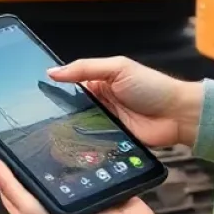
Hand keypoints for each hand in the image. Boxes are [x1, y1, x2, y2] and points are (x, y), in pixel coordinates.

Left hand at [0, 140, 166, 213]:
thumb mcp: (36, 211)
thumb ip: (14, 190)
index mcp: (28, 208)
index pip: (2, 177)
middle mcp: (41, 199)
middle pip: (16, 170)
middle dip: (4, 151)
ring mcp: (61, 190)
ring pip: (37, 164)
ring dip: (28, 149)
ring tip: (20, 129)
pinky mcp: (80, 183)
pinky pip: (62, 163)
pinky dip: (54, 151)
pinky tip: (55, 137)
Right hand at [46, 56, 202, 149]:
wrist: (178, 115)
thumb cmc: (152, 86)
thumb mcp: (117, 68)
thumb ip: (85, 68)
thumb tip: (53, 72)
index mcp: (99, 81)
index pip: (71, 83)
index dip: (56, 87)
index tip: (35, 92)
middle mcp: (100, 101)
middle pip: (72, 106)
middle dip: (60, 110)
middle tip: (39, 116)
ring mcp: (106, 121)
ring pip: (80, 125)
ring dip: (71, 127)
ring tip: (51, 132)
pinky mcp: (112, 140)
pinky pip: (93, 141)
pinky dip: (85, 142)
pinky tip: (72, 145)